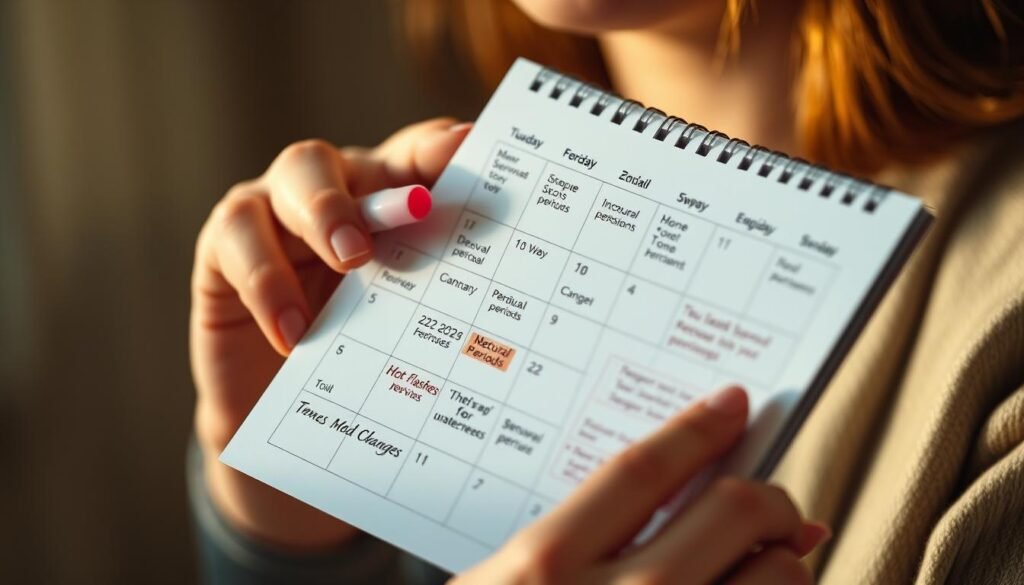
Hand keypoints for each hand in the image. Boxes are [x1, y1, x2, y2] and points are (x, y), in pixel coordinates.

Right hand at [190, 118, 470, 550]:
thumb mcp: (406, 326)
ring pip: (287, 182)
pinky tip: (295, 332)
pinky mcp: (224, 252)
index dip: (436, 149)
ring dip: (321, 215)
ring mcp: (271, 216)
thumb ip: (439, 293)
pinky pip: (235, 241)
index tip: (470, 147)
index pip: (409, 156)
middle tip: (406, 218)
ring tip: (353, 262)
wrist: (284, 417)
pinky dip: (267, 281)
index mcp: (381, 199)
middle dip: (367, 184)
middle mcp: (326, 194)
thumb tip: (504, 293)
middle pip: (331, 159)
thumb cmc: (359, 359)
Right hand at [452, 387, 828, 584]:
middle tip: (768, 500)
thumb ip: (582, 536)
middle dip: (768, 496)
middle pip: (733, 512)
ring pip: (777, 576)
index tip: (732, 404)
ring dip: (782, 561)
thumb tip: (684, 498)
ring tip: (761, 563)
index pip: (643, 472)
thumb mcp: (508, 581)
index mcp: (548, 567)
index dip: (696, 430)